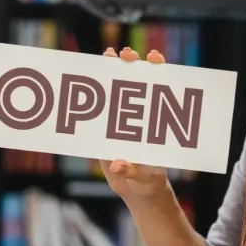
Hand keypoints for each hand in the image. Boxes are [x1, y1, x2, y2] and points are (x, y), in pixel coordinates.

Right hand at [99, 47, 171, 205]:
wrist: (138, 192)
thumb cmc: (150, 182)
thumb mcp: (144, 177)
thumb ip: (131, 170)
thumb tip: (117, 164)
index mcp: (154, 123)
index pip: (159, 92)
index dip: (158, 72)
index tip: (154, 58)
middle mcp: (139, 118)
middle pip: (136, 85)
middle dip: (131, 66)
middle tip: (125, 53)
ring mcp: (121, 122)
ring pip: (116, 92)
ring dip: (111, 73)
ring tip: (108, 55)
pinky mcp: (105, 131)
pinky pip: (99, 111)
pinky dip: (92, 97)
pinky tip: (86, 80)